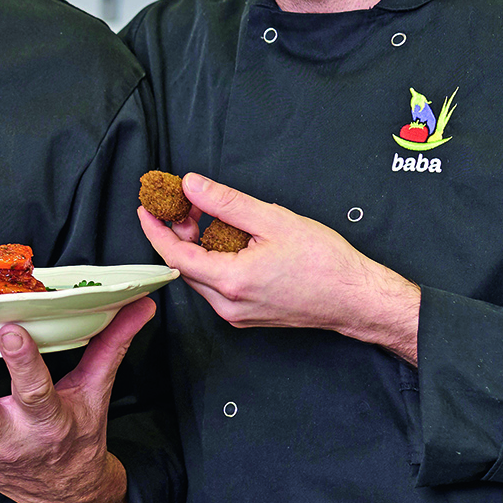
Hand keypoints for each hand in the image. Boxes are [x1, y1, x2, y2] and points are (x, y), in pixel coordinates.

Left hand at [137, 172, 420, 364]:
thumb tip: (192, 186)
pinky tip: (229, 240)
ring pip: (201, 276)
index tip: (147, 208)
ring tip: (209, 217)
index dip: (156, 229)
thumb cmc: (326, 263)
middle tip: (186, 204)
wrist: (356, 299)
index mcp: (231, 282)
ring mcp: (237, 314)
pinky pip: (218, 285)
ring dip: (198, 246)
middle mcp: (228, 304)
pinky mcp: (247, 315)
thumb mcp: (273, 220)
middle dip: (179, 233)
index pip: (174, 256)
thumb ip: (226, 203)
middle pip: (185, 266)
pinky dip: (215, 260)